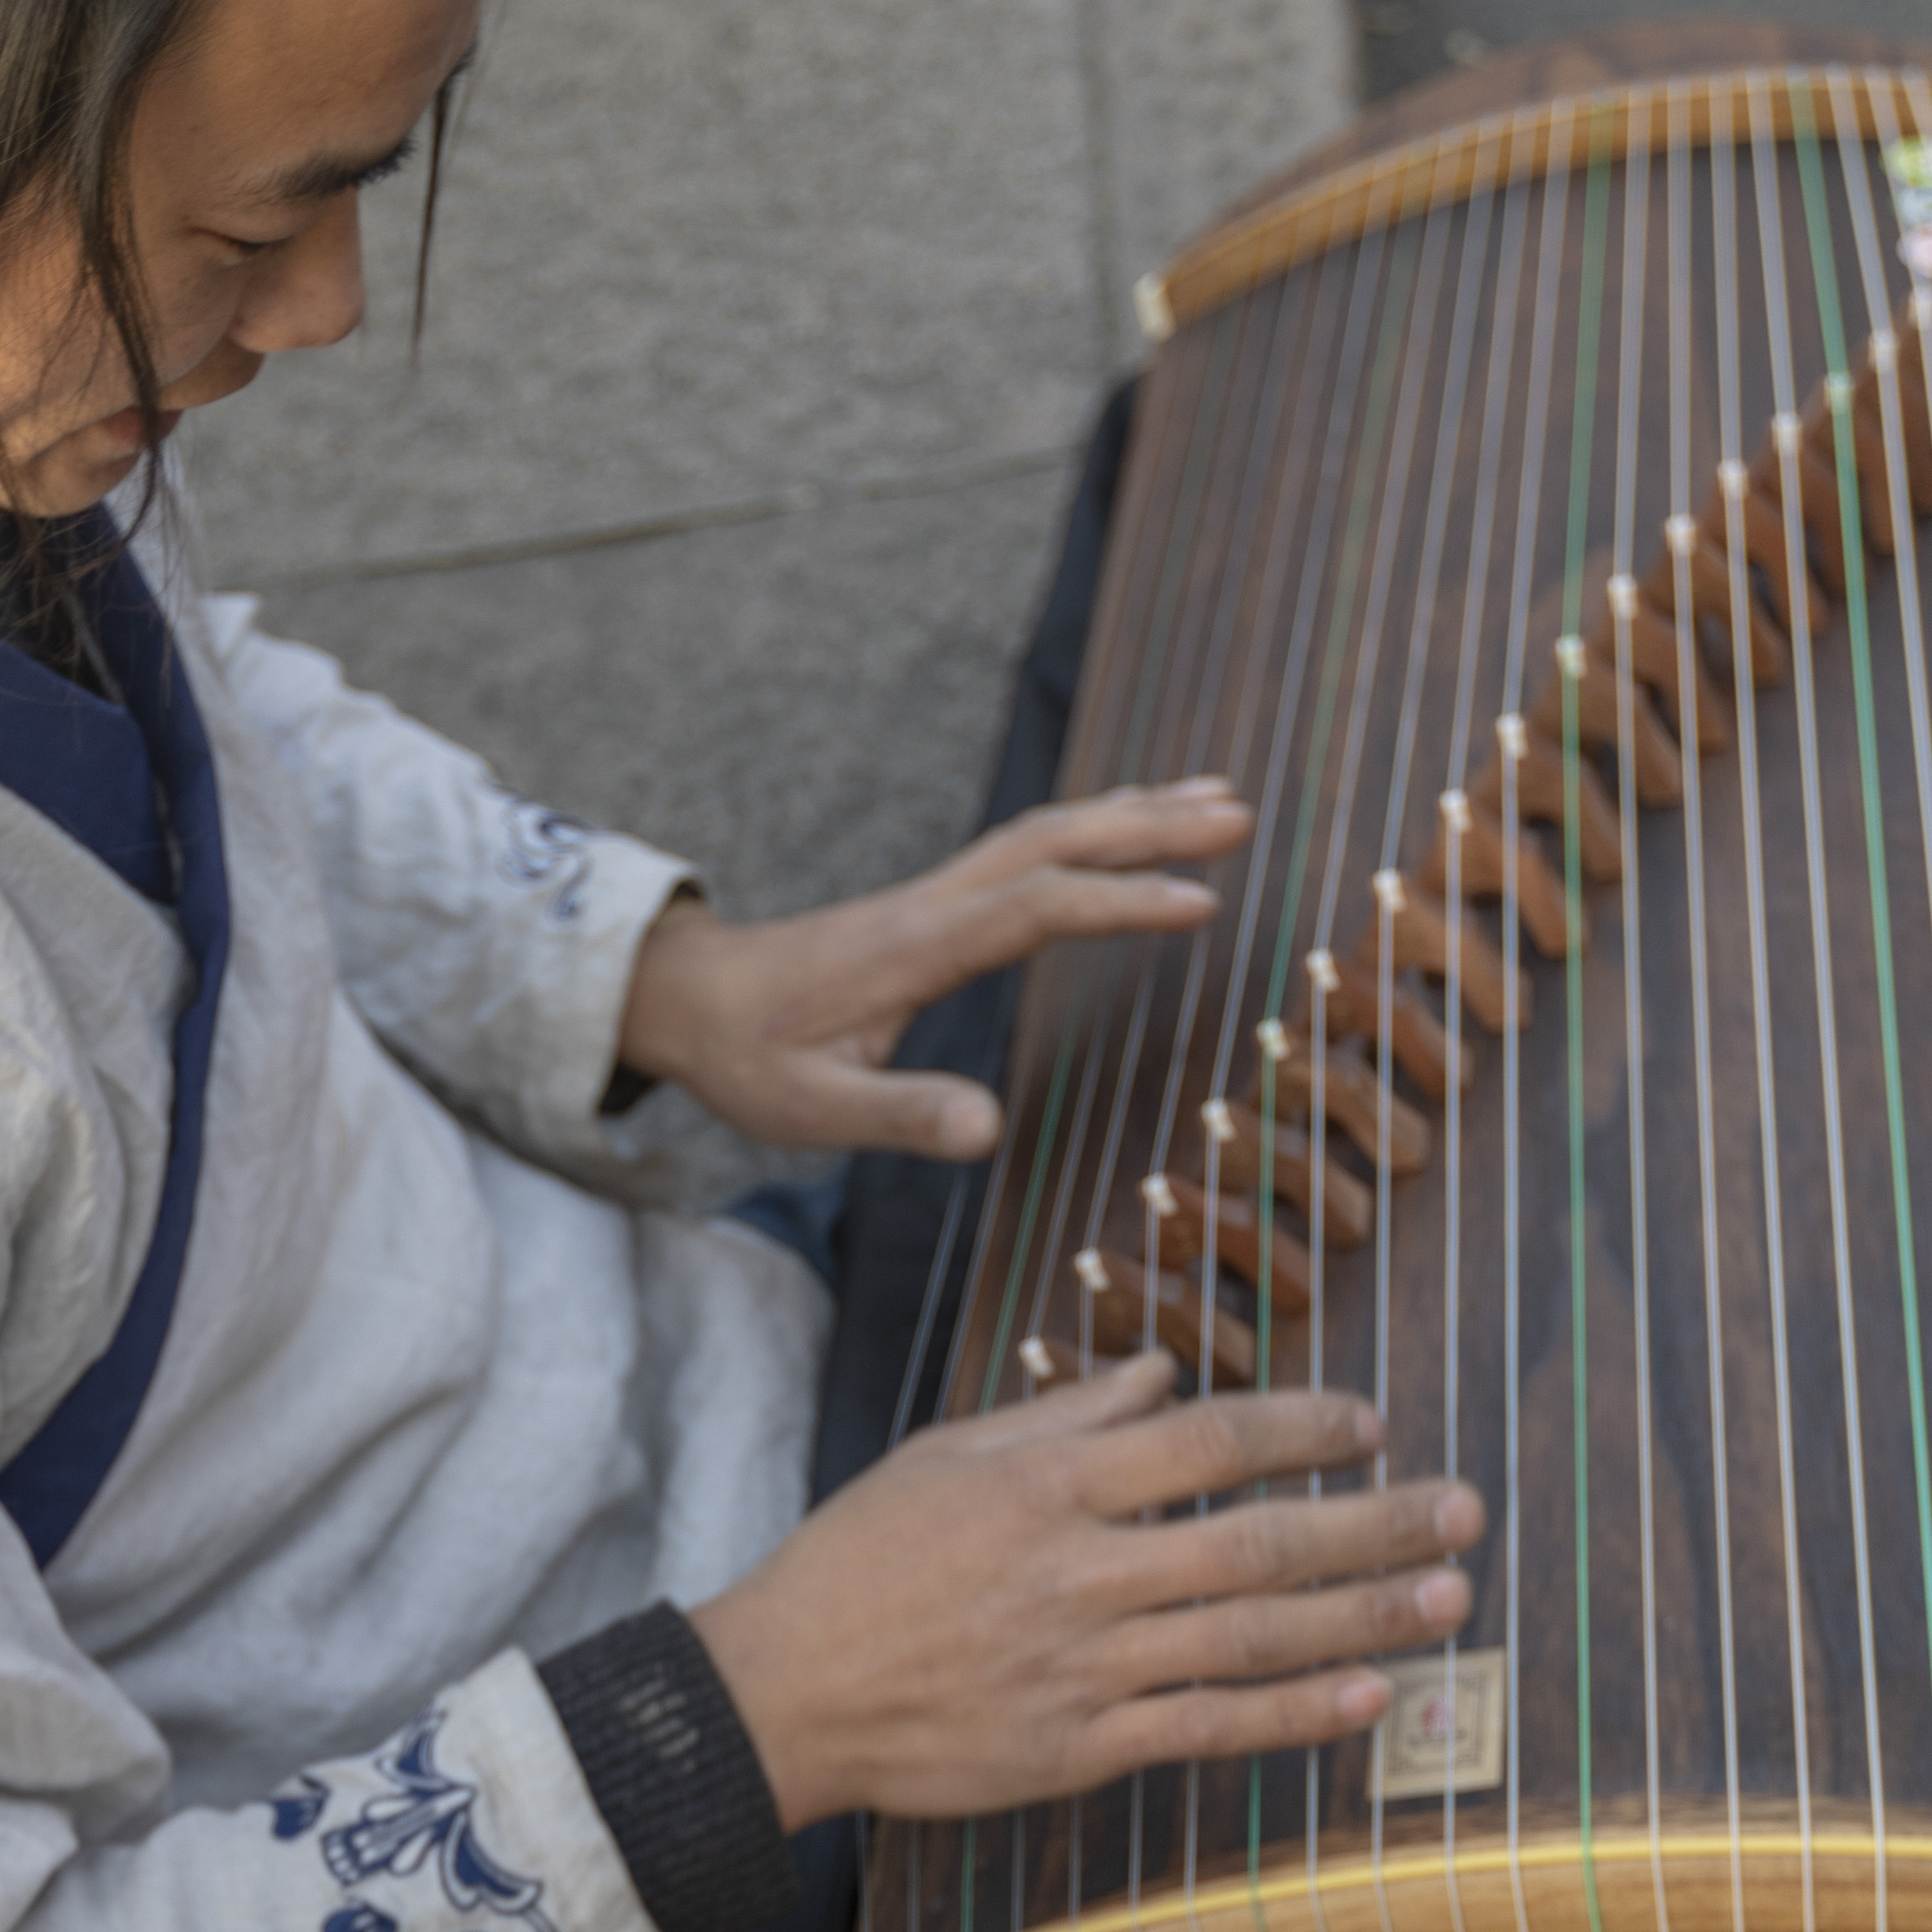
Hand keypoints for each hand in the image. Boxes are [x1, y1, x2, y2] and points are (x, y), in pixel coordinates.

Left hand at [612, 785, 1252, 1157]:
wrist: (689, 999)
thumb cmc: (749, 1058)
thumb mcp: (811, 1111)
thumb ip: (900, 1117)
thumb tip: (987, 1131)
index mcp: (915, 947)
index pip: (1037, 906)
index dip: (1120, 901)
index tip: (1202, 902)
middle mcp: (934, 903)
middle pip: (1055, 841)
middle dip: (1151, 826)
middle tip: (1242, 815)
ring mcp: (936, 895)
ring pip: (1045, 832)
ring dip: (1132, 812)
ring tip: (1219, 799)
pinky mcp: (936, 903)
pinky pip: (1029, 849)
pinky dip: (1092, 829)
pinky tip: (1131, 831)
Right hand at [691, 1357, 1483, 1830]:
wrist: (782, 1693)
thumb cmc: (857, 1562)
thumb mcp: (948, 1456)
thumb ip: (1064, 1414)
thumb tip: (1164, 1372)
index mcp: (1049, 1485)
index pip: (1208, 1442)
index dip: (1304, 1427)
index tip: (1372, 1422)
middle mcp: (1080, 1571)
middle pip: (1257, 1540)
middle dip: (1375, 1522)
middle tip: (1465, 1508)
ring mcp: (1084, 1665)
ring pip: (1251, 1636)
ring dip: (1362, 1615)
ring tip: (1451, 1597)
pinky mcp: (1078, 1748)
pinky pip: (1207, 1727)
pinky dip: (1291, 1714)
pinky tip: (1366, 1696)